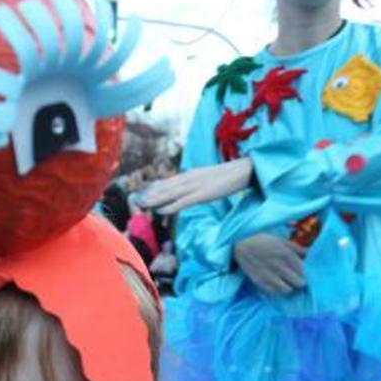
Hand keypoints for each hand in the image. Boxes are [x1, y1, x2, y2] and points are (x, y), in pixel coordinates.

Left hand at [134, 159, 253, 214]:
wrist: (245, 170)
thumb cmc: (229, 176)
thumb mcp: (209, 178)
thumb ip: (197, 183)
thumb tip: (190, 189)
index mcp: (192, 175)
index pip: (169, 181)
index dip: (155, 187)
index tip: (142, 192)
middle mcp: (190, 179)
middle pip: (166, 187)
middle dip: (150, 194)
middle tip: (136, 199)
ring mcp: (195, 186)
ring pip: (170, 194)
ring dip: (155, 200)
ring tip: (142, 204)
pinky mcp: (202, 194)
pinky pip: (183, 202)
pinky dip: (171, 206)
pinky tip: (161, 211)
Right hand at [233, 233, 305, 293]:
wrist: (241, 244)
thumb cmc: (263, 240)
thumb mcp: (281, 240)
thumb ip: (296, 248)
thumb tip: (309, 253)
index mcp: (287, 255)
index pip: (305, 271)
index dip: (307, 273)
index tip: (306, 272)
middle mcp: (280, 267)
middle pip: (299, 283)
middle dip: (300, 281)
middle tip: (298, 278)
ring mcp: (270, 276)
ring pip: (288, 290)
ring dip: (290, 287)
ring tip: (287, 282)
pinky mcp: (260, 282)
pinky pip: (274, 292)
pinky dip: (278, 290)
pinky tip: (277, 284)